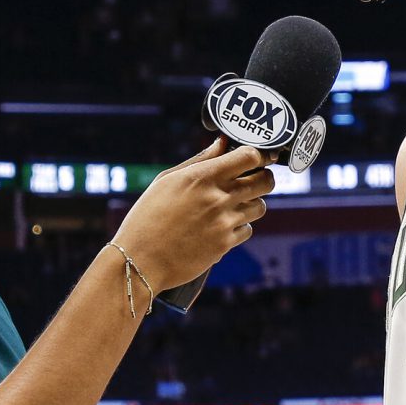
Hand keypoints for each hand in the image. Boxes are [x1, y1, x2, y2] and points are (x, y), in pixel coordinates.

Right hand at [112, 140, 272, 288]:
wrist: (140, 260)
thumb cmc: (147, 217)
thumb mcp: (166, 181)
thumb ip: (199, 161)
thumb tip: (221, 144)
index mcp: (202, 176)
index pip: (250, 156)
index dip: (257, 155)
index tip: (255, 158)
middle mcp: (217, 197)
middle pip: (265, 181)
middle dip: (263, 178)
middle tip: (253, 180)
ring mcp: (224, 222)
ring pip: (260, 206)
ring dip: (252, 204)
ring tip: (234, 205)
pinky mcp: (225, 245)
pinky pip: (247, 230)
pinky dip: (239, 228)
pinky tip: (221, 227)